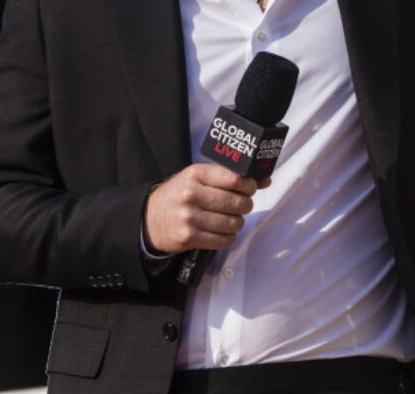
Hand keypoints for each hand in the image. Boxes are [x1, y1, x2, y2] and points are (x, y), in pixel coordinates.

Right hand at [143, 164, 261, 253]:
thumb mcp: (199, 178)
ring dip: (237, 222)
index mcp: (196, 174)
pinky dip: (228, 237)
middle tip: (240, 205)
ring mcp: (190, 217)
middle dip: (245, 205)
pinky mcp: (189, 237)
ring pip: (233, 222)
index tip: (249, 189)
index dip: (249, 185)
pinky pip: (224, 239)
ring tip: (229, 219)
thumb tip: (266, 180)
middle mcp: (192, 194)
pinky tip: (221, 231)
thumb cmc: (179, 195)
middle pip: (237, 202)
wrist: (148, 220)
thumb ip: (230, 177)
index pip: (235, 178)